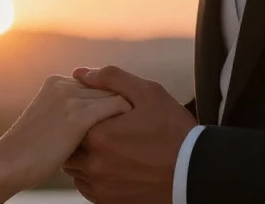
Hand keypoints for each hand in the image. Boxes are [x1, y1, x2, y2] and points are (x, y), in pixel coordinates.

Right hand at [0, 75, 130, 190]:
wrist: (8, 163)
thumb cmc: (29, 151)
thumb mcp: (46, 121)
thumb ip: (66, 111)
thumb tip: (92, 118)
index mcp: (56, 82)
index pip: (96, 85)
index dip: (110, 101)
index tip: (126, 117)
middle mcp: (63, 85)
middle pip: (107, 88)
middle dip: (122, 105)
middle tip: (140, 124)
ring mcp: (70, 99)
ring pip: (114, 96)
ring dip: (128, 113)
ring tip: (140, 131)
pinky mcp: (77, 116)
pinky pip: (115, 108)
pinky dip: (129, 120)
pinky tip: (134, 136)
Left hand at [62, 66, 196, 203]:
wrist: (195, 172)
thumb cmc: (173, 130)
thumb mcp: (148, 93)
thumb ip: (110, 78)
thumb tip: (80, 73)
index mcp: (98, 135)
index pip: (70, 121)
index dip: (81, 114)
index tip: (98, 114)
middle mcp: (94, 164)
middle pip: (70, 147)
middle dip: (79, 138)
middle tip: (103, 131)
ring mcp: (102, 187)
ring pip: (76, 170)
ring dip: (85, 159)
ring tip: (109, 150)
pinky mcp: (110, 202)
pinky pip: (87, 189)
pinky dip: (93, 178)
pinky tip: (112, 167)